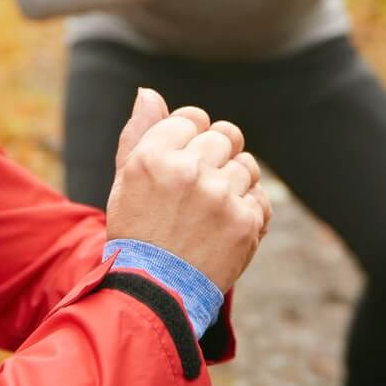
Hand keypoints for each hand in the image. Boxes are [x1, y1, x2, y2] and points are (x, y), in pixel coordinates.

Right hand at [104, 88, 272, 291]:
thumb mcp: (126, 181)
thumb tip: (149, 93)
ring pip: (246, 165)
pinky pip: (260, 197)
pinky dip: (248, 210)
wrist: (155, 292)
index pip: (193, 117)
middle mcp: (187, 170)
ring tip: (212, 210)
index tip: (187, 159)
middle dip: (217, 156)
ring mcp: (220, 196)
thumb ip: (139, 133)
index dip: (193, 136)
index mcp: (153, 156)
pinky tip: (225, 226)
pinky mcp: (244, 222)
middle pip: (224, 135)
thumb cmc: (138, 233)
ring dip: (234, 183)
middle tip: (202, 186)